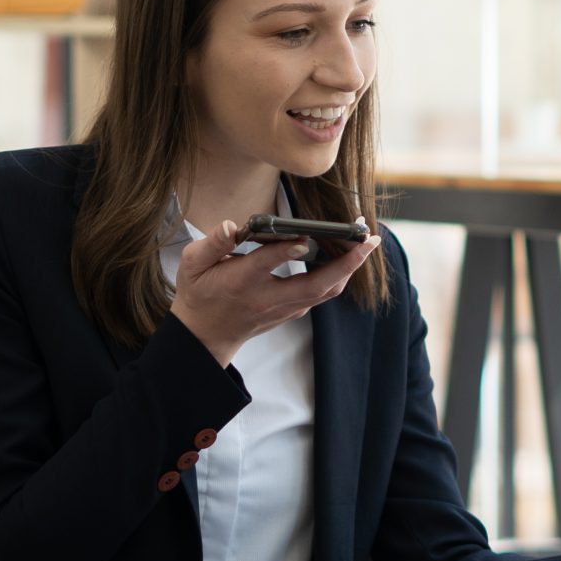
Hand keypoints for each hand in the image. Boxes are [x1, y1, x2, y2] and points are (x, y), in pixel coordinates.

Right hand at [168, 222, 378, 366]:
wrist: (204, 334)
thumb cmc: (199, 292)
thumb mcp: (193, 265)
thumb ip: (212, 244)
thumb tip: (231, 226)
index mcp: (241, 282)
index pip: (267, 263)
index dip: (285, 249)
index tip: (303, 236)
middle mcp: (268, 298)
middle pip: (316, 284)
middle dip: (347, 262)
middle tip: (368, 238)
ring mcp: (283, 308)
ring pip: (325, 291)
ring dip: (350, 268)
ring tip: (366, 241)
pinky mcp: (292, 310)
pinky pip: (322, 293)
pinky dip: (340, 275)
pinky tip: (349, 254)